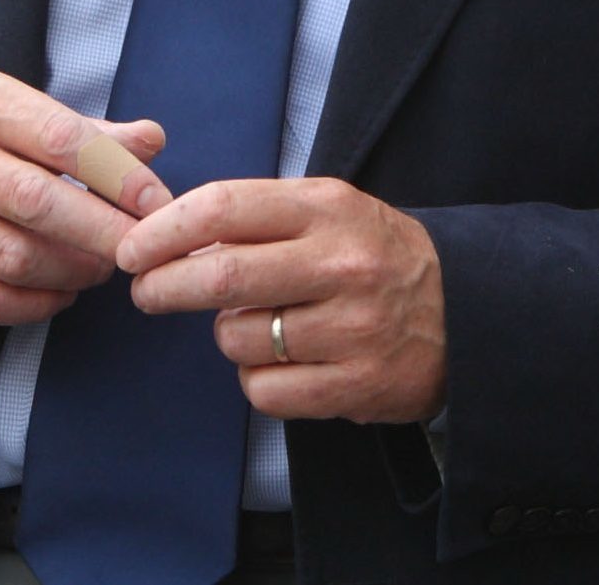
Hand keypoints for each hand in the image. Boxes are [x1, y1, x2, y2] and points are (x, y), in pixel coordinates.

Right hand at [0, 70, 170, 327]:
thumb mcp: (17, 112)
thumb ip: (87, 132)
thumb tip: (152, 141)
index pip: (62, 140)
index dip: (118, 176)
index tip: (157, 204)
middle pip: (39, 203)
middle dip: (103, 233)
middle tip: (141, 249)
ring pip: (15, 258)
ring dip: (73, 271)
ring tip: (101, 268)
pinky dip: (34, 306)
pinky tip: (61, 293)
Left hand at [119, 177, 446, 425]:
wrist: (465, 309)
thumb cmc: (376, 255)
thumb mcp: (330, 211)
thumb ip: (259, 217)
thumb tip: (169, 236)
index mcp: (328, 208)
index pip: (223, 208)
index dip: (163, 230)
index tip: (132, 249)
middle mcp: (340, 264)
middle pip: (219, 278)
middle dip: (163, 288)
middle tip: (146, 292)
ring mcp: (350, 328)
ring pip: (236, 339)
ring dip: (228, 335)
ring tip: (259, 326)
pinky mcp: (354, 386)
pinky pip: (263, 390)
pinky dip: (258, 380)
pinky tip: (286, 363)